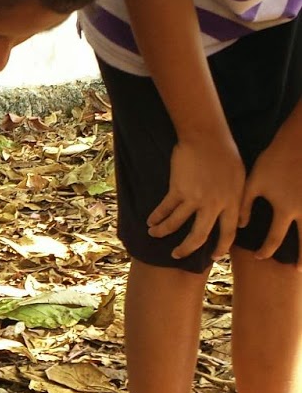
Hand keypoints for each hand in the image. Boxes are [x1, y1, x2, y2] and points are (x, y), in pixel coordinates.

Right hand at [147, 133, 244, 257]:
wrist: (207, 137)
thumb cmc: (226, 154)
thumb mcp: (241, 179)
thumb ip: (239, 202)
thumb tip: (241, 224)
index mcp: (231, 202)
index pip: (228, 233)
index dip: (221, 248)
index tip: (214, 256)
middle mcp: (213, 204)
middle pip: (199, 236)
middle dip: (186, 248)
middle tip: (177, 255)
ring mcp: (194, 198)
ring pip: (176, 223)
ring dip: (163, 231)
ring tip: (154, 234)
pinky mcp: (178, 189)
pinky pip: (165, 208)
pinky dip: (156, 216)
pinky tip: (151, 221)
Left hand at [240, 126, 301, 262]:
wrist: (298, 141)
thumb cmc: (274, 160)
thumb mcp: (254, 181)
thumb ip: (244, 204)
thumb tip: (240, 225)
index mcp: (285, 208)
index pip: (274, 238)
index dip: (265, 251)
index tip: (259, 257)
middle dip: (300, 258)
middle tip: (296, 272)